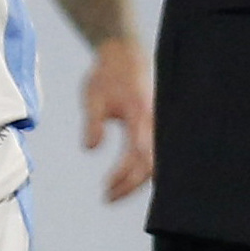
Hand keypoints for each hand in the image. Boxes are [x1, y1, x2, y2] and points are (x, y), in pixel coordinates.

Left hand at [78, 35, 154, 201]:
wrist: (125, 53)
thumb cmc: (107, 74)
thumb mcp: (93, 96)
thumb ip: (93, 123)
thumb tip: (90, 149)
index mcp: (140, 114)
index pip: (137, 154)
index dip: (123, 176)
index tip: (105, 187)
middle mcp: (155, 121)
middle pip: (151, 164)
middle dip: (130, 185)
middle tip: (107, 197)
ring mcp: (159, 123)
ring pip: (157, 161)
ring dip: (138, 180)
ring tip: (115, 190)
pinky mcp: (158, 124)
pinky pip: (157, 152)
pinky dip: (146, 168)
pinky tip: (130, 176)